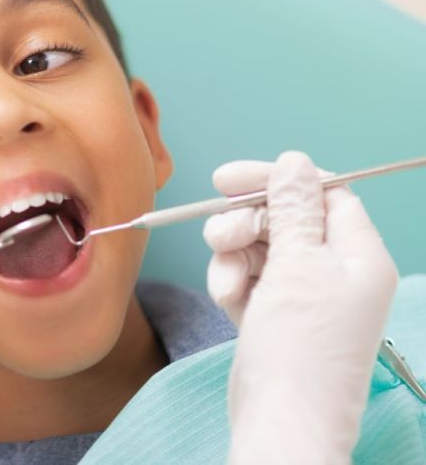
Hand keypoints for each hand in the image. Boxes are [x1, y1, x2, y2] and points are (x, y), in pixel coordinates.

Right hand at [203, 151, 397, 463]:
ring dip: (233, 255)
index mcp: (360, 255)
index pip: (325, 194)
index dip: (278, 181)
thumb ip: (294, 207)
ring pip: (259, 247)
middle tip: (220, 236)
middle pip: (286, 219)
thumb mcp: (298, 264)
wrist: (281, 420)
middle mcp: (335, 272)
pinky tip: (228, 300)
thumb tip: (294, 161)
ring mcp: (303, 295)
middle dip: (246, 223)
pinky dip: (232, 283)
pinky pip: (247, 278)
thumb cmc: (300, 345)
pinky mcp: (273, 314)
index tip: (228, 179)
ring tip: (227, 281)